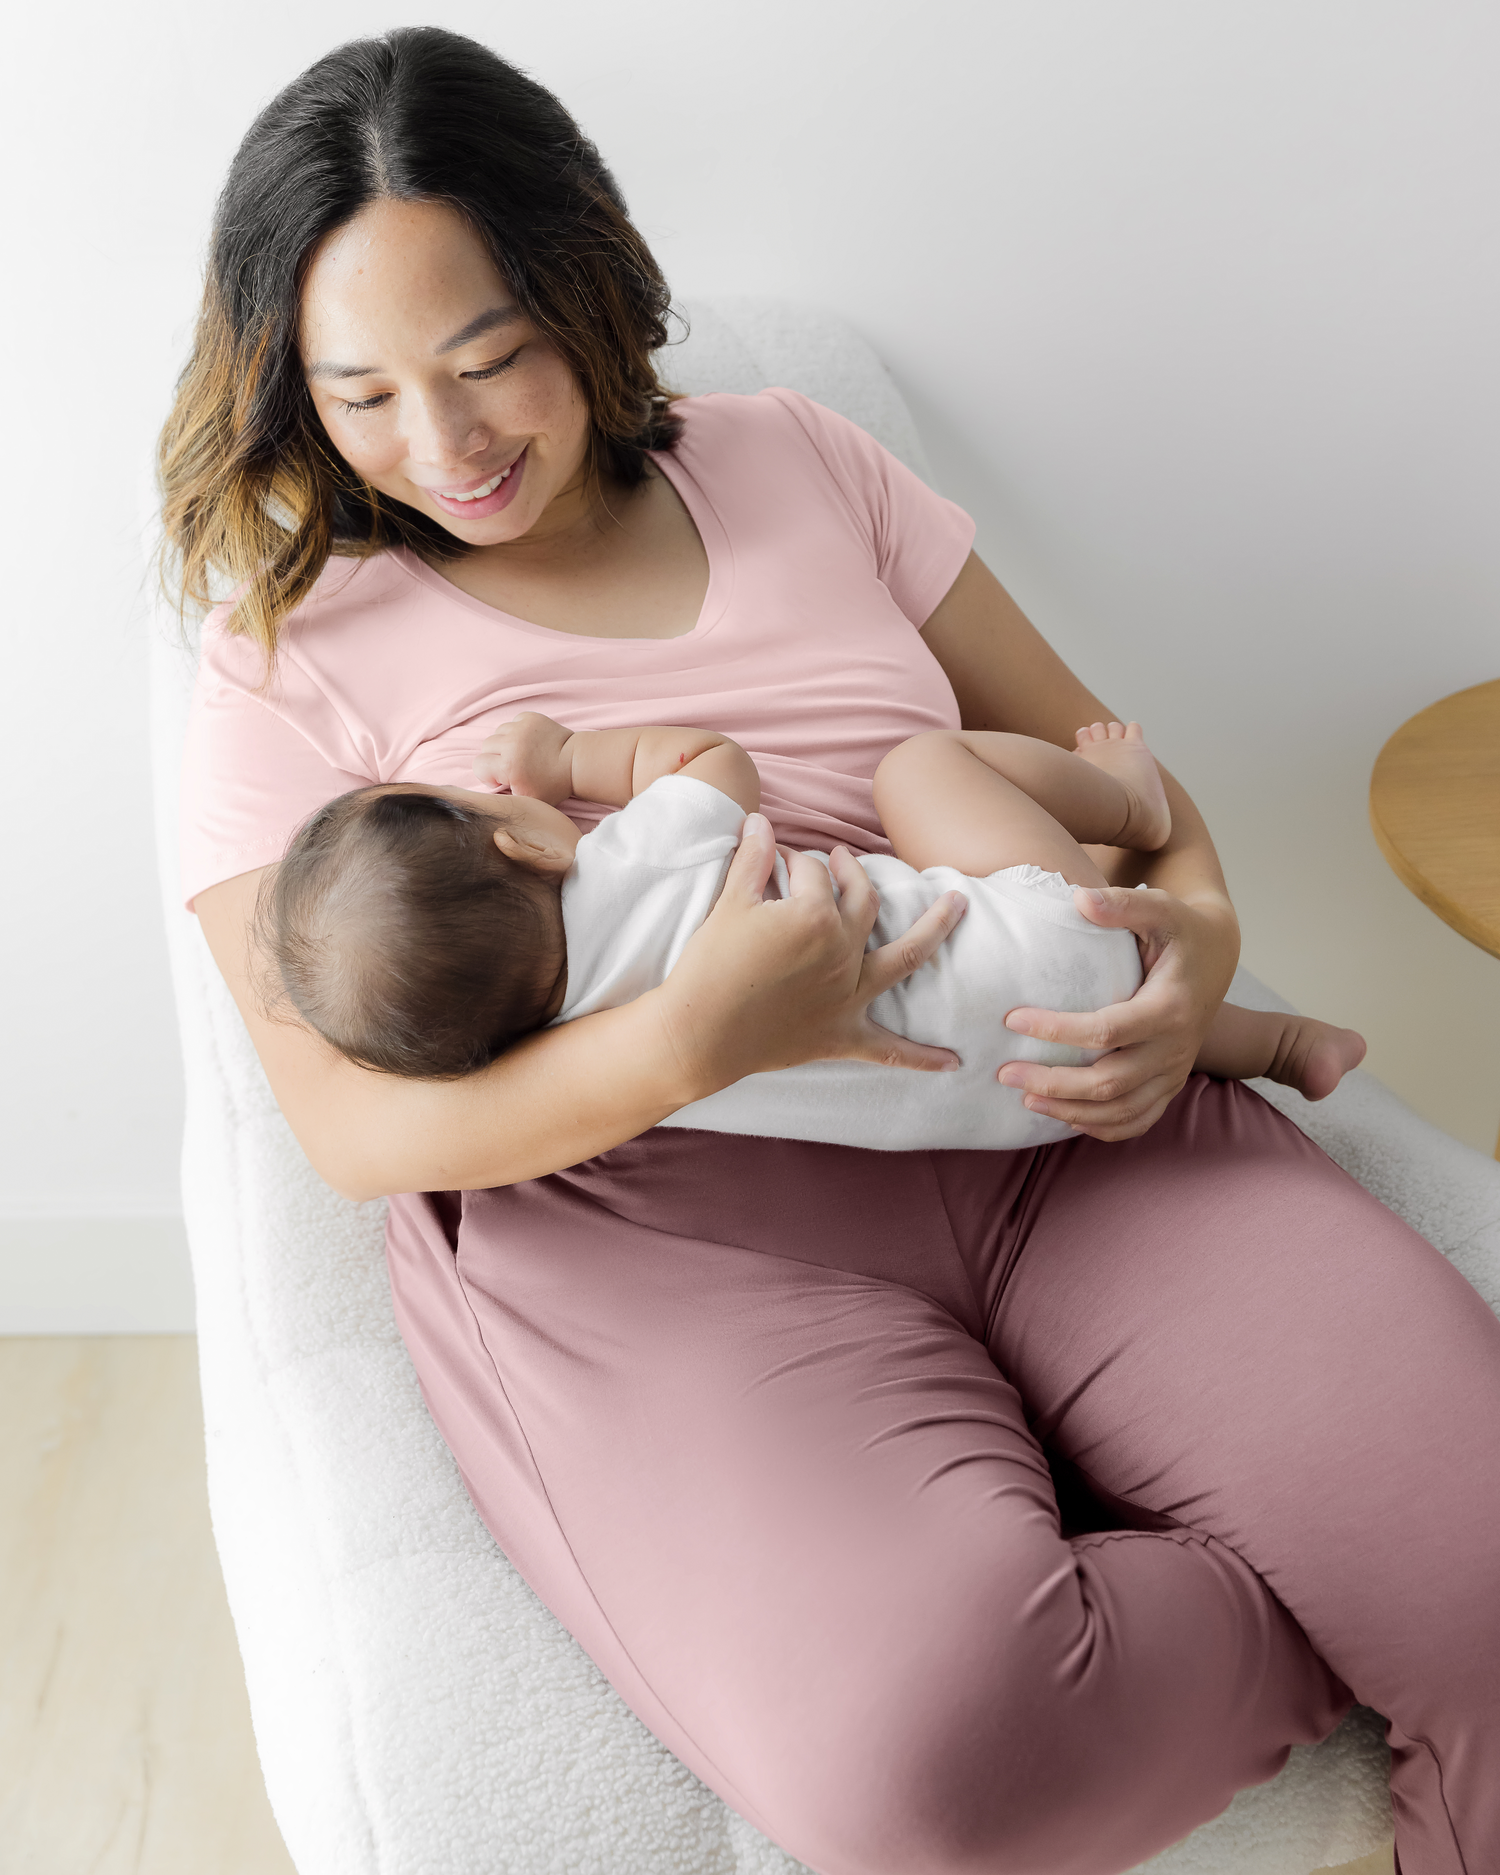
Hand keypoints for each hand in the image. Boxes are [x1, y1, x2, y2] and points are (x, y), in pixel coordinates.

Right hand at [472, 712, 573, 802]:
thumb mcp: (526, 799)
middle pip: (486, 746)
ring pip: (498, 733)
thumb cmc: (552, 786)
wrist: (576, 763)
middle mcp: (511, 744)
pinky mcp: (530, 718)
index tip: (503, 779)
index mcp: (509, 766)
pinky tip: (529, 742)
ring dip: (505, 743)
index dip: (488, 774)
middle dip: (494, 757)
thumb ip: (503, 795)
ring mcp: (521, 728)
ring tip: (521, 753)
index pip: (479, 765)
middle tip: (512, 765)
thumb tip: (490, 789)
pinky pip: (512, 722)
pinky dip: (517, 731)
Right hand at [654, 816, 967, 1095]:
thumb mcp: (730, 904)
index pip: (813, 875)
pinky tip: (955, 1063)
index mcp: (815, 916)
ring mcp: (849, 995)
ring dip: (937, 929)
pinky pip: (890, 1049)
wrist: (697, 1034)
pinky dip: (922, 1058)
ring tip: (960, 904)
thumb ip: (753, 858)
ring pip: (906, 956)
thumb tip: (761, 822)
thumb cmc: (709, 967)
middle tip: (841, 861)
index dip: (792, 862)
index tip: (777, 860)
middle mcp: (842, 951)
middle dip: (852, 873)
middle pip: (861, 899)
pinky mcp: (841, 1035)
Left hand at [997, 884, 1237, 1141]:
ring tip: (1025, 1099)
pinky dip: (1102, 1127)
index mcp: (1170, 1007)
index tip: (1013, 1020)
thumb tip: (1079, 899)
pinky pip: (1139, 1120)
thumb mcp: (1161, 908)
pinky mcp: (1171, 1083)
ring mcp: (1174, 1071)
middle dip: (1053, 1082)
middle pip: (1109, 1082)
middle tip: (1006, 1071)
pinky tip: (1065, 1117)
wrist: (1218, 956)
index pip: (1107, 1031)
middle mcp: (1175, 1047)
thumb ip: (1122, 905)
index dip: (1058, 1030)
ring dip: (1070, 1111)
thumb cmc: (1181, 930)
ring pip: (1121, 1110)